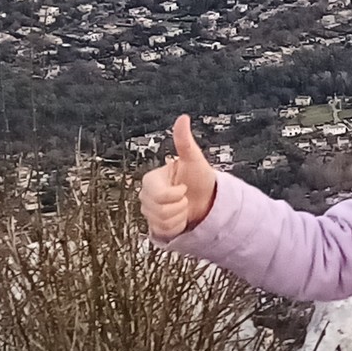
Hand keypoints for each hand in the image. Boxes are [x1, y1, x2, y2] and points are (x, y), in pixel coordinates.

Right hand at [137, 116, 218, 238]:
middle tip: (185, 197)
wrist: (206, 200)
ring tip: (184, 206)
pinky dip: (177, 227)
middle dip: (179, 207)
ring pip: (163, 222)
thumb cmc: (199, 178)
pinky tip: (181, 217)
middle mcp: (145, 195)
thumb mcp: (194, 159)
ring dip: (179, 216)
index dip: (176, 195)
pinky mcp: (154, 226)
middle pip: (160, 211)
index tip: (184, 188)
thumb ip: (184, 141)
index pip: (159, 196)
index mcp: (150, 180)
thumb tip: (183, 118)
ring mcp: (149, 212)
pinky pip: (164, 232)